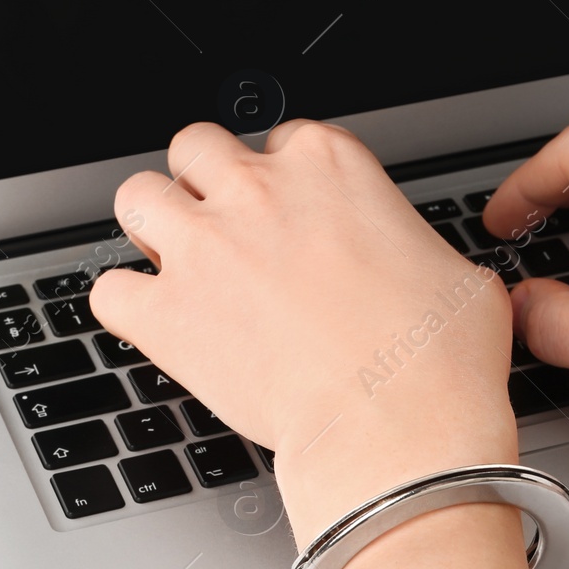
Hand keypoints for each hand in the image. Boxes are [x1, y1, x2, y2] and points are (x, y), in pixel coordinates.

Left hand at [91, 120, 517, 545]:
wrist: (395, 430)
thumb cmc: (436, 361)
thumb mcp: (460, 275)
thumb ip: (419, 249)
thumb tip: (421, 269)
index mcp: (330, 166)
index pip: (284, 139)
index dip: (283, 179)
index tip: (291, 212)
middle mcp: (258, 191)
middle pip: (196, 147)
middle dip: (203, 183)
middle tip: (223, 226)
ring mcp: (203, 248)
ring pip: (136, 196)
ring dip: (151, 226)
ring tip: (176, 262)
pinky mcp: (165, 313)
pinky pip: (108, 289)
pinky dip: (124, 306)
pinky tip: (152, 323)